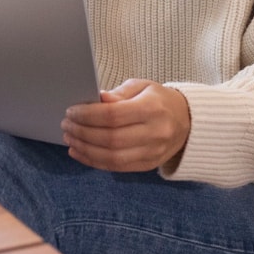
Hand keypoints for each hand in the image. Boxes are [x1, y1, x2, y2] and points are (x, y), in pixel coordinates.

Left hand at [61, 79, 190, 171]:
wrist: (187, 121)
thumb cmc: (159, 100)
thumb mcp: (141, 86)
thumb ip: (118, 94)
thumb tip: (96, 99)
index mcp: (152, 109)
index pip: (113, 115)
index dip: (88, 115)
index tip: (71, 112)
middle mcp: (154, 133)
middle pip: (111, 138)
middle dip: (82, 132)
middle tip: (66, 125)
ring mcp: (152, 152)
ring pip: (112, 157)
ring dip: (85, 149)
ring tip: (70, 139)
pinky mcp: (148, 165)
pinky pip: (117, 167)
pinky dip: (94, 161)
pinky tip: (79, 152)